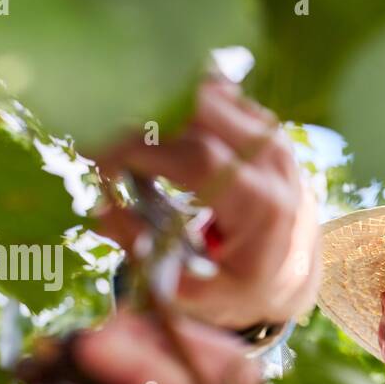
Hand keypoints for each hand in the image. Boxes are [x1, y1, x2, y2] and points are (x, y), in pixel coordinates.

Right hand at [95, 79, 321, 329]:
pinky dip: (171, 97)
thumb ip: (148, 255)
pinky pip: (210, 89)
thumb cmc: (237, 284)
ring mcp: (271, 133)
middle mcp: (274, 161)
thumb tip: (103, 212)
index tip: (96, 162)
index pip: (199, 159)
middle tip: (94, 136)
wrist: (290, 268)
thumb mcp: (194, 294)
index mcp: (265, 207)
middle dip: (139, 114)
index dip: (141, 150)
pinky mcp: (260, 119)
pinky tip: (143, 120)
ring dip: (153, 101)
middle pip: (200, 108)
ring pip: (203, 89)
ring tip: (115, 132)